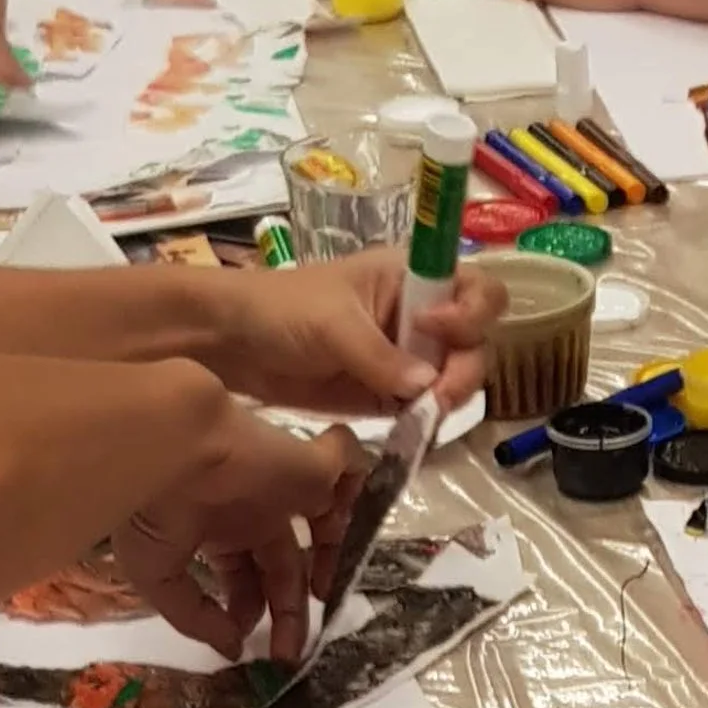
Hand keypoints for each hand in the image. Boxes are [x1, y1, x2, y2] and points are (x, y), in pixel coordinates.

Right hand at [116, 402, 363, 665]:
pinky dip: (363, 486)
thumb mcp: (156, 574)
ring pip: (326, 523)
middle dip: (289, 610)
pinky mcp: (312, 465)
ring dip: (333, 561)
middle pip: (286, 562)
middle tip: (290, 652)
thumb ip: (194, 616)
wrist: (171, 446)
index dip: (250, 607)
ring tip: (328, 598)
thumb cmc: (155, 507)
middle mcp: (253, 508)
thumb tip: (231, 648)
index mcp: (217, 528)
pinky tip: (361, 526)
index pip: (246, 571)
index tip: (245, 639)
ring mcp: (284, 486)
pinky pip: (350, 466)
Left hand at [212, 242, 497, 430]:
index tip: (437, 327)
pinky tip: (410, 431)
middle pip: (474, 342)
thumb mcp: (331, 323)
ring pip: (454, 380)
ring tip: (420, 417)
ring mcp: (406, 358)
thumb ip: (379, 355)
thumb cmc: (279, 309)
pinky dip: (425, 423)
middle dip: (463, 369)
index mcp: (413, 277)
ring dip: (447, 401)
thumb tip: (427, 387)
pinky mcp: (387, 396)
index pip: (477, 288)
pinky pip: (423, 410)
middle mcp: (420, 315)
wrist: (230, 344)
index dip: (472, 310)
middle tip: (437, 397)